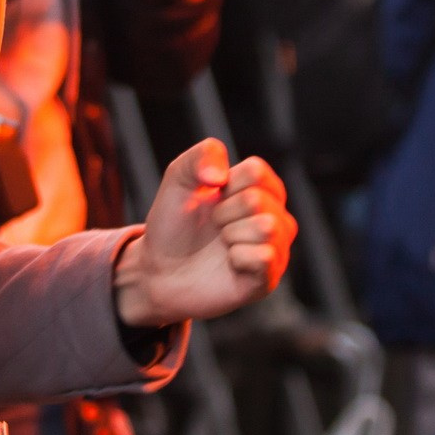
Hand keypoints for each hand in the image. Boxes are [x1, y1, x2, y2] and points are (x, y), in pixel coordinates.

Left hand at [114, 138, 295, 327]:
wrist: (159, 270)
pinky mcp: (268, 278)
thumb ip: (201, 156)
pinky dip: (236, 258)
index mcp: (260, 188)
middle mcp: (275, 216)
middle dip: (222, 213)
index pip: (256, 171)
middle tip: (213, 227)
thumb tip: (222, 176)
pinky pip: (264, 257)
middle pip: (257, 200)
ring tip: (221, 244)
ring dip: (230, 235)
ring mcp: (275, 248)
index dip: (225, 186)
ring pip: (266, 227)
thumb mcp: (178, 177)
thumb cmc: (173, 224)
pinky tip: (229, 264)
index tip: (212, 199)